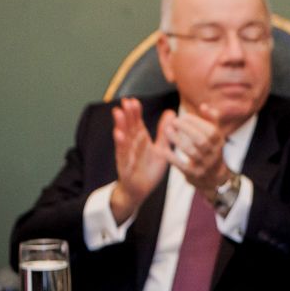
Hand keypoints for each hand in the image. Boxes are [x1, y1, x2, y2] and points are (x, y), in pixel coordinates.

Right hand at [109, 98, 172, 221]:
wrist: (141, 190)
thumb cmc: (149, 169)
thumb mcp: (160, 148)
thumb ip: (164, 132)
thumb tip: (171, 112)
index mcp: (140, 141)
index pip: (137, 124)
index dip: (135, 113)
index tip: (133, 100)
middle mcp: (132, 146)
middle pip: (129, 128)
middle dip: (127, 115)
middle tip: (125, 101)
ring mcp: (127, 156)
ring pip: (124, 138)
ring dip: (120, 125)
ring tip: (118, 113)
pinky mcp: (125, 167)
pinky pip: (123, 155)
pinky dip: (121, 145)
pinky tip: (118, 135)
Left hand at [161, 104, 232, 193]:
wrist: (212, 177)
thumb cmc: (210, 150)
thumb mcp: (215, 136)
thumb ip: (211, 120)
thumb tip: (203, 106)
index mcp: (219, 142)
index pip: (210, 131)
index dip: (197, 122)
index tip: (184, 116)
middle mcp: (214, 154)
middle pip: (201, 140)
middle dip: (187, 129)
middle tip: (174, 122)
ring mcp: (205, 165)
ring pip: (191, 152)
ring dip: (178, 140)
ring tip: (167, 130)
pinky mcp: (194, 175)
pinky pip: (182, 166)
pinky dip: (172, 157)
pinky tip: (163, 149)